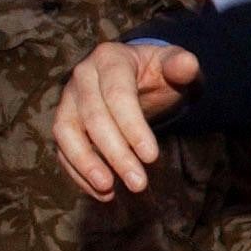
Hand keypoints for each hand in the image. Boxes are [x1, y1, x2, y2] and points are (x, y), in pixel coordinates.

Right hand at [53, 41, 203, 200]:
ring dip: (85, 164)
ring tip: (108, 190)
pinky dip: (77, 172)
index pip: (117, 95)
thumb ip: (181, 65)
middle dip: (115, 154)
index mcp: (109, 58)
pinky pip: (63, 148)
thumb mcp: (173, 64)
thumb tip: (188, 64)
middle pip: (92, 118)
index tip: (152, 157)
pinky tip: (101, 192)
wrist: (139, 75)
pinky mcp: (64, 122)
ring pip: (66, 133)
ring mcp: (69, 100)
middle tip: (138, 184)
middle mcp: (82, 77)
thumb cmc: (159, 72)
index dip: (132, 127)